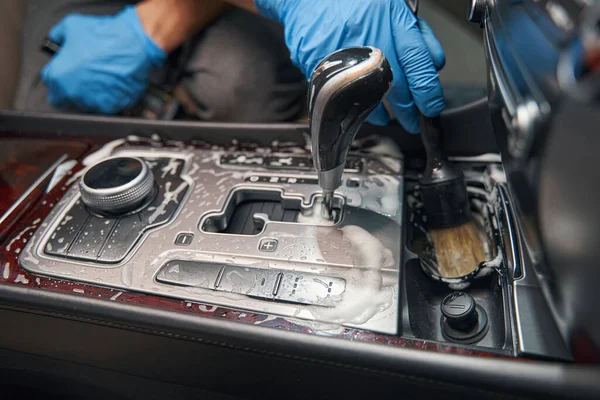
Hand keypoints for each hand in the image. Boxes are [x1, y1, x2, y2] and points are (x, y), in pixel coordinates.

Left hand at [41, 6, 166, 113]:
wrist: (132, 45)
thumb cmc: (104, 36)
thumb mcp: (71, 25)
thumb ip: (58, 36)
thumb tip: (57, 40)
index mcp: (59, 77)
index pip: (52, 89)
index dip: (60, 81)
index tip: (67, 76)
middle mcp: (75, 93)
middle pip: (70, 99)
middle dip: (76, 89)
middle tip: (87, 75)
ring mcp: (95, 102)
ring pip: (90, 104)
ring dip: (94, 95)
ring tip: (103, 77)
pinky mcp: (114, 106)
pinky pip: (109, 106)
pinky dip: (112, 98)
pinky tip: (115, 83)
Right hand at [254, 0, 444, 132]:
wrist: (309, 0)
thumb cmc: (354, 3)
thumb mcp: (395, 8)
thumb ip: (418, 36)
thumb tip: (435, 64)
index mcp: (390, 23)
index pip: (418, 65)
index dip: (428, 92)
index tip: (432, 106)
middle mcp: (368, 42)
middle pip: (397, 88)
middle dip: (409, 112)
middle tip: (414, 121)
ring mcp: (344, 59)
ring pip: (370, 99)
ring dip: (383, 112)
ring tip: (388, 115)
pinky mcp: (323, 71)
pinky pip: (344, 98)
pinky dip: (356, 105)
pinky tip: (362, 104)